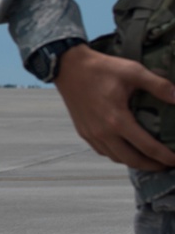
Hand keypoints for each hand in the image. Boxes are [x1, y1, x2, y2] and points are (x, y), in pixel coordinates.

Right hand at [55, 45, 174, 170]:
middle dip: (151, 166)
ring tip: (148, 159)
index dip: (165, 157)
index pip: (147, 147)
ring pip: (116, 158)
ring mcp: (91, 134)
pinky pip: (103, 151)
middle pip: (131, 160)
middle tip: (166, 165)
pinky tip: (126, 148)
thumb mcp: (133, 71)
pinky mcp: (84, 132)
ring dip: (134, 162)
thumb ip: (158, 85)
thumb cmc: (101, 69)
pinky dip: (118, 154)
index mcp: (117, 120)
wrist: (69, 68)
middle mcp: (103, 133)